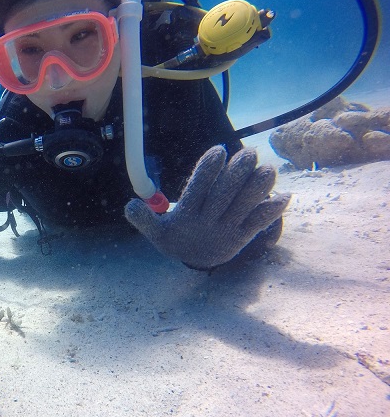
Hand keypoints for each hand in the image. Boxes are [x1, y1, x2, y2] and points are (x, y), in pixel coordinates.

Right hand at [124, 146, 289, 269]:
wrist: (193, 266)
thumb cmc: (175, 239)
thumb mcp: (155, 232)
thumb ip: (143, 218)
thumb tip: (129, 204)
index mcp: (186, 218)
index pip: (198, 190)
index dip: (209, 169)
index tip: (220, 150)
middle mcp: (208, 224)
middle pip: (225, 195)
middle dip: (238, 173)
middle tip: (249, 152)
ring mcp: (226, 232)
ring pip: (245, 207)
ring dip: (258, 188)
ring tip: (268, 169)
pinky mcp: (242, 239)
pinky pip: (258, 224)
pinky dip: (272, 211)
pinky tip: (285, 196)